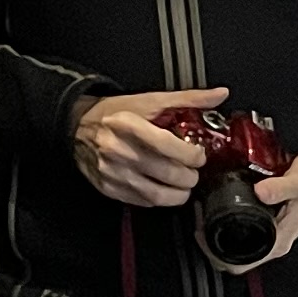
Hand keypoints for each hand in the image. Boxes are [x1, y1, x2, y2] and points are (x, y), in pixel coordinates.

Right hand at [68, 86, 223, 209]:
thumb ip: (188, 99)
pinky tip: (164, 188)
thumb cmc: (115, 113)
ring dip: (179, 193)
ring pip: (158, 194)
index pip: (171, 148)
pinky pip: (143, 201)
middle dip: (190, 175)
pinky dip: (160, 198)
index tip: (198, 154)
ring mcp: (113, 172)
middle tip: (193, 170)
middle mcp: (119, 151)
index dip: (193, 155)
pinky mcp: (110, 188)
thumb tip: (219, 95)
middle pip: (169, 174)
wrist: (77, 127)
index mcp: (130, 126)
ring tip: (183, 183)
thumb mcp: (150, 101)